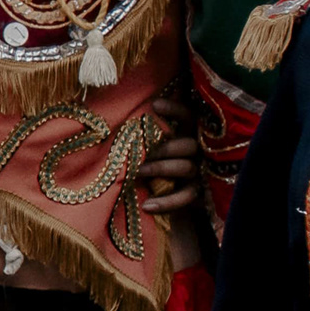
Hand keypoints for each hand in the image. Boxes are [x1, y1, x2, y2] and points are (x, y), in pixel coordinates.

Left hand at [137, 83, 202, 217]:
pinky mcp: (196, 193)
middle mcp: (196, 151)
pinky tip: (147, 205)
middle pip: (188, 144)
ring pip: (187, 167)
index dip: (175, 110)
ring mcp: (197, 172)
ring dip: (161, 169)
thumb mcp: (145, 146)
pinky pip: (185, 197)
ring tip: (138, 172)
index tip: (155, 104)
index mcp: (185, 133)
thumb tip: (111, 122)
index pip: (187, 117)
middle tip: (141, 152)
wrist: (160, 195)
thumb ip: (139, 135)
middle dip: (164, 147)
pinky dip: (166, 203)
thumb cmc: (148, 161)